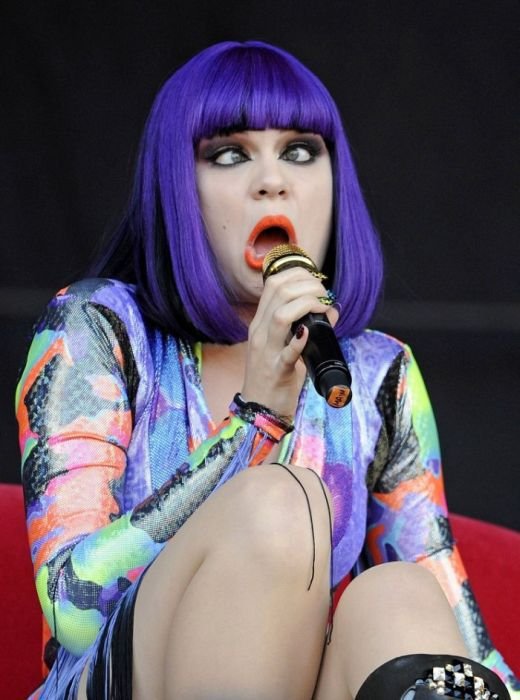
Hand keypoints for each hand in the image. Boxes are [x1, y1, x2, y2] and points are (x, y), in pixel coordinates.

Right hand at [241, 267, 338, 418]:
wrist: (260, 409)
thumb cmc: (275, 375)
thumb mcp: (288, 346)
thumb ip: (307, 327)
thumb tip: (332, 310)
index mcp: (260, 323)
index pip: (273, 284)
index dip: (298, 275)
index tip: (316, 282)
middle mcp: (260, 332)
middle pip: (278, 293)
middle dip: (307, 286)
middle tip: (324, 294)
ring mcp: (266, 351)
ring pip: (280, 316)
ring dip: (306, 304)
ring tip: (322, 307)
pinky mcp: (277, 371)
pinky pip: (287, 353)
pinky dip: (299, 340)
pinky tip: (309, 332)